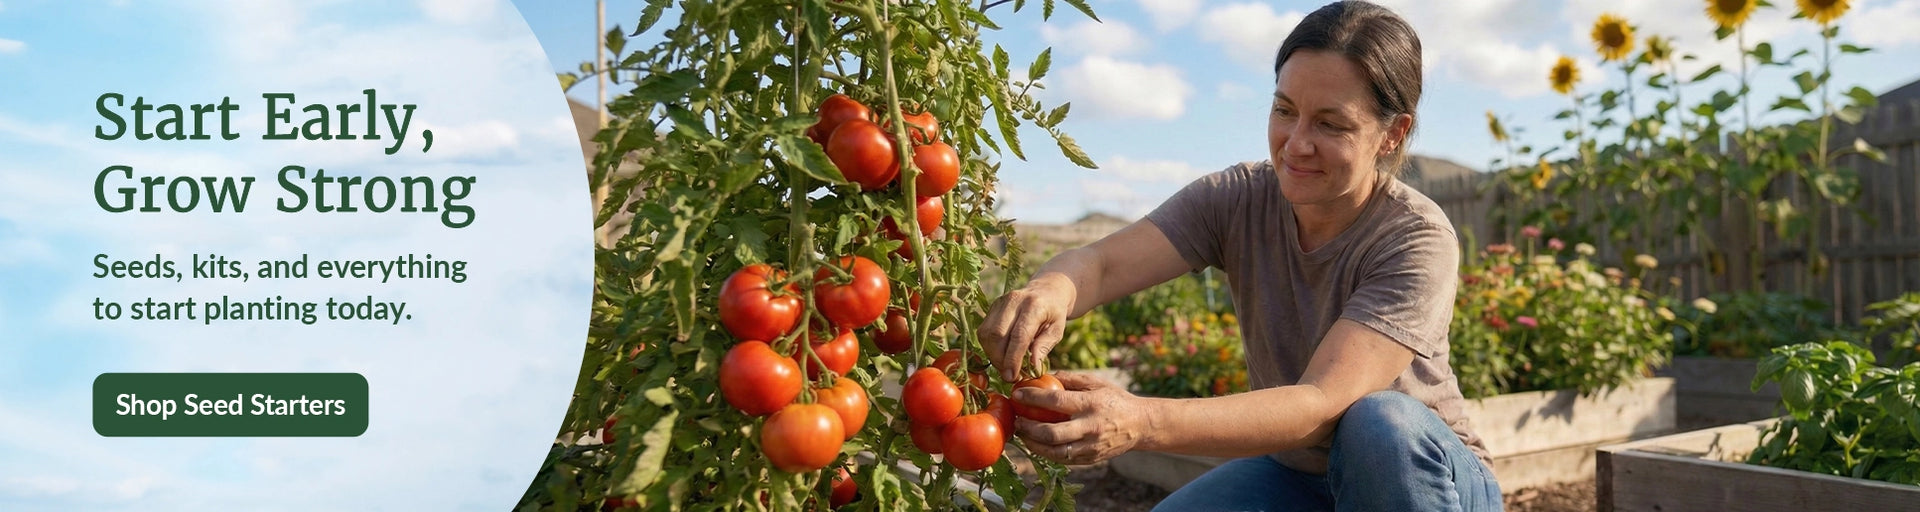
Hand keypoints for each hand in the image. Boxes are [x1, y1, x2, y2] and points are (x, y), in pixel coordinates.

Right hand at [978, 274, 1072, 381]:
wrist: (1046, 291)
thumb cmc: (1053, 314)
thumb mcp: (1057, 331)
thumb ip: (1044, 347)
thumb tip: (1032, 367)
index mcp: (1034, 306)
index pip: (1018, 335)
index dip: (1013, 359)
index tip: (1012, 377)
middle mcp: (1014, 300)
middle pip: (997, 334)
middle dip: (1000, 359)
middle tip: (1009, 375)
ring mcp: (1000, 302)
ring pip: (986, 334)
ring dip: (992, 355)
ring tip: (1005, 366)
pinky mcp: (992, 307)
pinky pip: (983, 331)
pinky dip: (989, 347)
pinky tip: (1000, 354)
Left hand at [1011, 372, 1151, 465]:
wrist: (1141, 424)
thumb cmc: (1114, 399)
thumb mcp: (1096, 383)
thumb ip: (1070, 378)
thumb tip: (1043, 375)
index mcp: (1090, 404)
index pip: (1056, 401)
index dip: (1033, 398)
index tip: (1017, 394)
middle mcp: (1090, 427)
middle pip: (1052, 433)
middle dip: (1029, 428)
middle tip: (1017, 421)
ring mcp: (1091, 446)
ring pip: (1055, 451)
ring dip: (1034, 444)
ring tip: (1023, 435)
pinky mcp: (1091, 458)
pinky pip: (1064, 459)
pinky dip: (1047, 453)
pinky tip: (1037, 444)